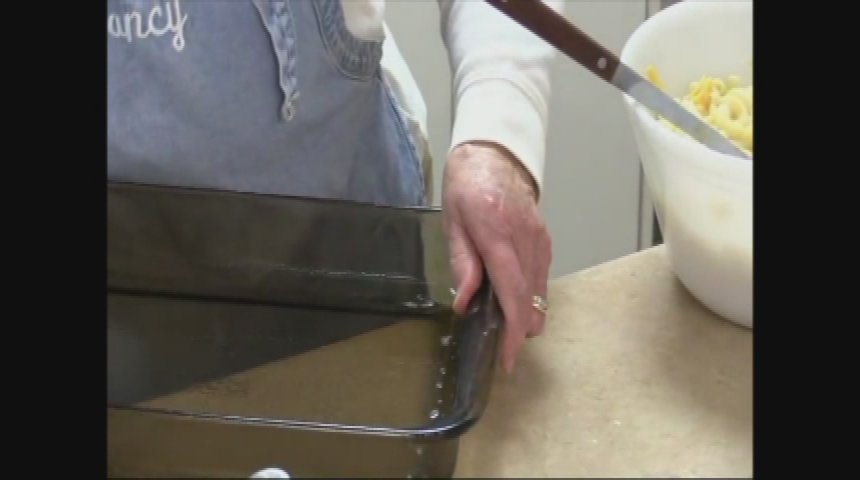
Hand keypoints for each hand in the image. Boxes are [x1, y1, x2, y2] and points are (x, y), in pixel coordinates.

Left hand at [442, 141, 551, 372]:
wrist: (496, 155)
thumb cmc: (467, 186)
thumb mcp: (453, 222)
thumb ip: (463, 263)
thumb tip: (466, 303)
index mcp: (498, 234)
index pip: (512, 293)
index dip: (511, 330)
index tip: (506, 357)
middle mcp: (526, 240)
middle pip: (531, 301)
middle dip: (518, 332)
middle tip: (498, 349)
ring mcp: (540, 241)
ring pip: (540, 294)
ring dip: (524, 317)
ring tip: (502, 328)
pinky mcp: (545, 242)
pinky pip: (541, 279)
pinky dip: (530, 298)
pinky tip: (512, 303)